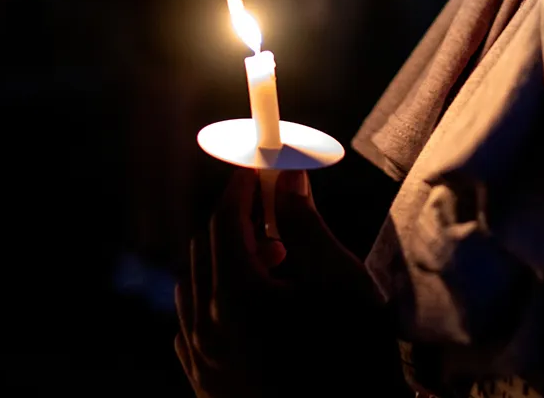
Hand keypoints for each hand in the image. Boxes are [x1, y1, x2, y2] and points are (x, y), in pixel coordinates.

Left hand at [175, 170, 400, 397]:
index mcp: (237, 297)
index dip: (242, 187)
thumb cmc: (354, 358)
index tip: (258, 168)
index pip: (226, 220)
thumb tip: (288, 178)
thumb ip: (305, 224)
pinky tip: (248, 308)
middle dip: (235, 224)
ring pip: (191, 289)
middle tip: (274, 217)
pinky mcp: (203, 387)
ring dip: (223, 264)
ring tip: (272, 268)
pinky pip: (190, 328)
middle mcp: (205, 329)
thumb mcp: (340, 281)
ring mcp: (200, 362)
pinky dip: (211, 303)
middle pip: (204, 250)